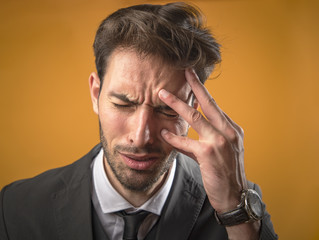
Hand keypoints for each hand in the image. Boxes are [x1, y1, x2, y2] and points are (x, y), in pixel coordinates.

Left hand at [158, 68, 246, 212]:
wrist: (234, 195)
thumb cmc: (226, 172)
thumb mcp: (219, 150)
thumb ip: (204, 137)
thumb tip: (184, 128)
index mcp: (231, 129)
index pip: (214, 105)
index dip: (202, 91)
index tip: (193, 77)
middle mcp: (228, 131)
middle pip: (208, 103)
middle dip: (195, 86)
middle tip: (184, 71)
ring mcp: (219, 141)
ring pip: (194, 117)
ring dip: (177, 104)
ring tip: (163, 94)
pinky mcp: (209, 153)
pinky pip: (186, 142)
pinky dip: (173, 137)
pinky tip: (163, 133)